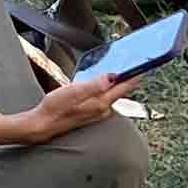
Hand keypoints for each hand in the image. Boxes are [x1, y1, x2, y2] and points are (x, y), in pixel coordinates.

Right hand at [17, 71, 140, 142]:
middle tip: (135, 63)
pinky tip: (104, 81)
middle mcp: (103, 110)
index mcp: (101, 103)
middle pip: (121, 90)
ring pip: (113, 94)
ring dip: (118, 82)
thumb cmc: (56, 108)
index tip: (143, 65)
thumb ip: (94, 85)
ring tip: (123, 69)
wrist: (43, 124)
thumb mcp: (73, 92)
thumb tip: (111, 77)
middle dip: (128, 77)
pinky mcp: (92, 112)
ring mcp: (98, 112)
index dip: (134, 75)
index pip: (123, 87)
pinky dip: (108, 88)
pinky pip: (105, 97)